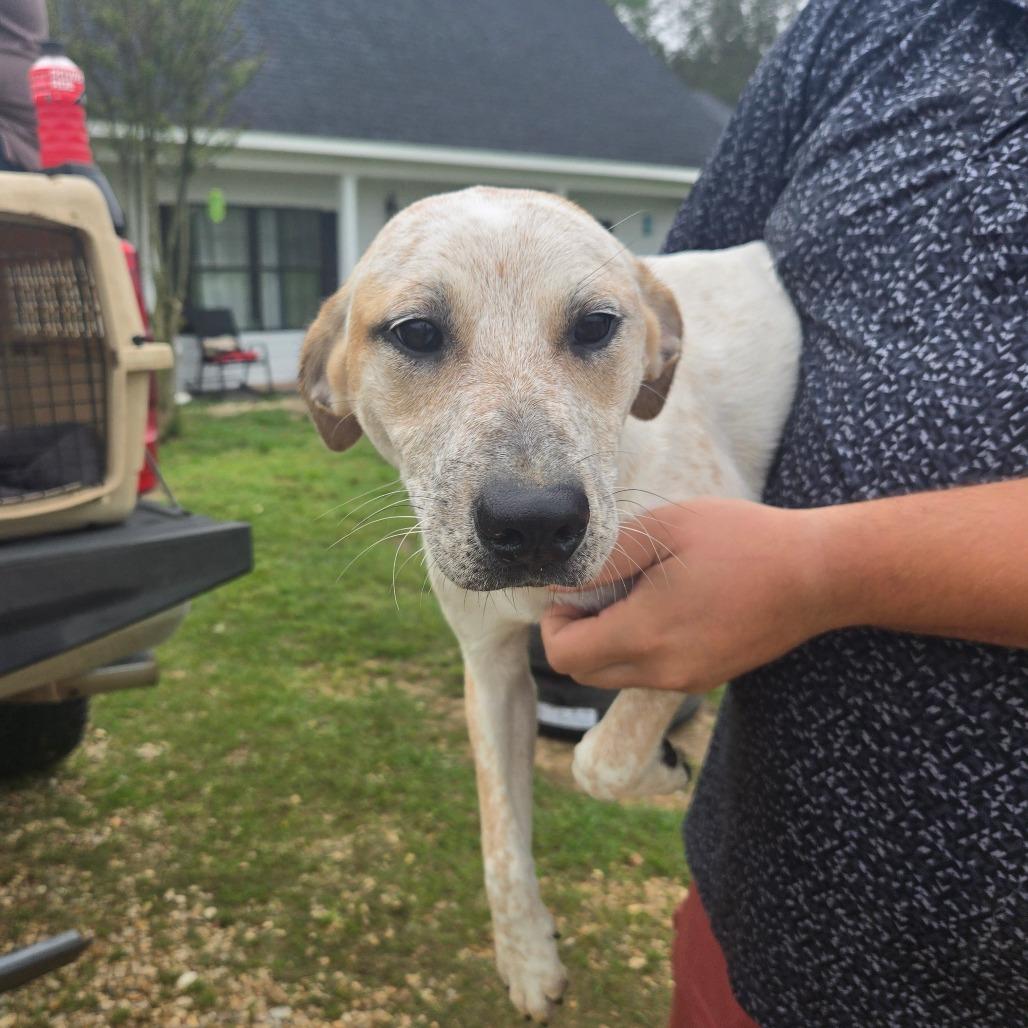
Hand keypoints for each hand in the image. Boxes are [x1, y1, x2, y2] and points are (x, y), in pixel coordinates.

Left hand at [540, 498, 829, 692]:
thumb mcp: (664, 529)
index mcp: (646, 635)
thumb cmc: (743, 541)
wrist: (819, 574)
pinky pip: (650, 672)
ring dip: (608, 639)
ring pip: (616, 674)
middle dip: (576, 632)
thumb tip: (560, 585)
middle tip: (603, 587)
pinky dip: (640, 646)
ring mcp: (687, 680)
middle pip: (584, 671)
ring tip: (641, 590)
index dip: (555, 621)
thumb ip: (604, 561)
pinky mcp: (707, 677)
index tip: (576, 589)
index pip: (564, 656)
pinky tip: (669, 604)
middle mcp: (663, 671)